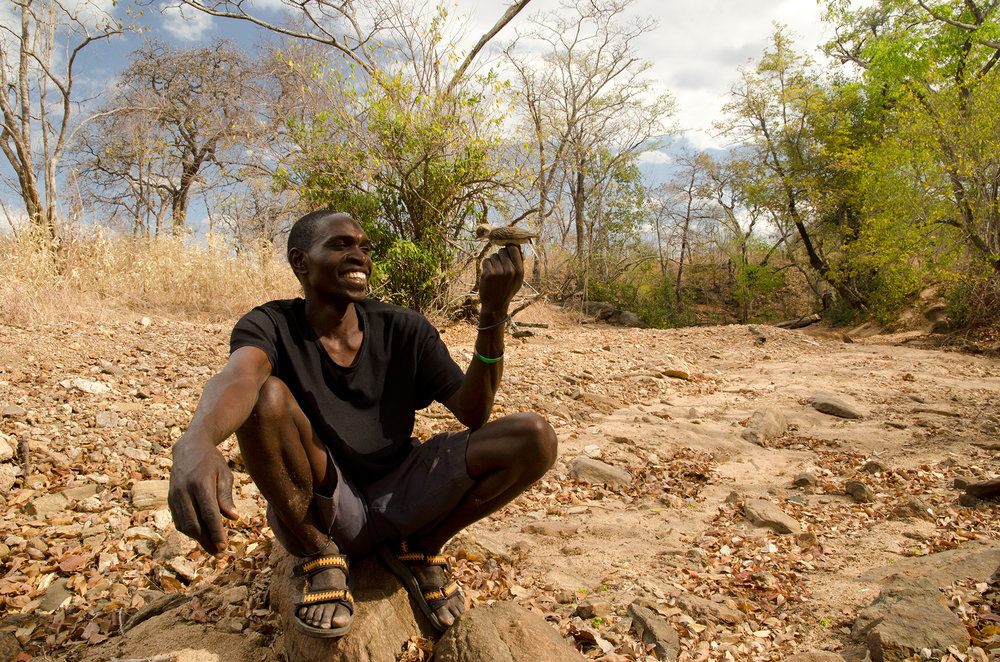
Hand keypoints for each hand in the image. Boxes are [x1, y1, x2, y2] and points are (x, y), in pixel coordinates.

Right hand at [168, 438, 238, 555]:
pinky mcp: (170, 499)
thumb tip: (233, 518)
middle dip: (206, 541)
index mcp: (200, 484)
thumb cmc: (212, 462)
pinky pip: (178, 520)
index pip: (209, 514)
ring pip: (184, 525)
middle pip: (194, 524)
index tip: (223, 547)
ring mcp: (174, 496)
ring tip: (212, 547)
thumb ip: (226, 497)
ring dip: (198, 539)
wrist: (189, 448)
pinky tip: (201, 535)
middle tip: (219, 553)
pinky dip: (189, 530)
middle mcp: (184, 491)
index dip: (216, 532)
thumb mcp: (224, 475)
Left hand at [479, 244, 523, 314]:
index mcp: (519, 270)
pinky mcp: (488, 274)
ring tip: (494, 273)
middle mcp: (510, 270)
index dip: (508, 247)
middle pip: (502, 250)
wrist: (495, 305)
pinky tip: (488, 275)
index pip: (513, 248)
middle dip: (500, 256)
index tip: (505, 250)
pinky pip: (486, 261)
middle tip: (499, 266)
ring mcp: (499, 272)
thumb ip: (519, 262)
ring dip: (493, 262)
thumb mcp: (518, 278)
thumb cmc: (507, 289)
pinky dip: (486, 266)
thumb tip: (516, 244)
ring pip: (493, 256)